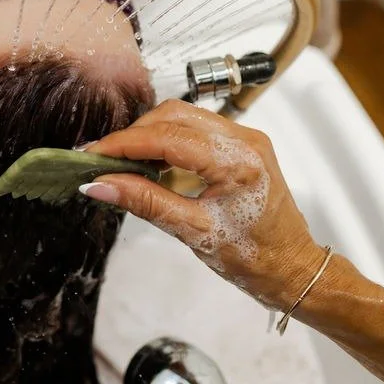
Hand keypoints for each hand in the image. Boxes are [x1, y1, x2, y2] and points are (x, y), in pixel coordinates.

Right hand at [80, 99, 326, 310]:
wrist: (290, 268)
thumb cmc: (253, 257)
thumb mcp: (192, 231)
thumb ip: (144, 202)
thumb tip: (100, 185)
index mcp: (237, 162)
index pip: (166, 137)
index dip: (123, 144)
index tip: (92, 155)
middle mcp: (244, 141)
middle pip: (172, 115)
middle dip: (133, 134)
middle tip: (102, 159)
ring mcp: (244, 139)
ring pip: (182, 116)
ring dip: (148, 134)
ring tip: (121, 161)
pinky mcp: (241, 144)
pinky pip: (194, 128)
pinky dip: (166, 140)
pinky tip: (149, 162)